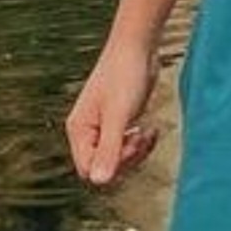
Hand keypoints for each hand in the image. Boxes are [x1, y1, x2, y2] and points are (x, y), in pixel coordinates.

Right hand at [65, 41, 159, 186]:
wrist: (138, 48)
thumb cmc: (125, 76)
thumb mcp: (119, 115)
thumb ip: (109, 149)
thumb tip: (99, 182)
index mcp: (79, 130)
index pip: (89, 170)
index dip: (112, 166)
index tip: (129, 143)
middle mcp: (87, 131)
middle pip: (104, 167)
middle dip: (127, 158)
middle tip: (141, 136)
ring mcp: (103, 127)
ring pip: (118, 159)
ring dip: (136, 151)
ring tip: (148, 132)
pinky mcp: (118, 122)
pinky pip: (127, 146)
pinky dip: (141, 142)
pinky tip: (150, 128)